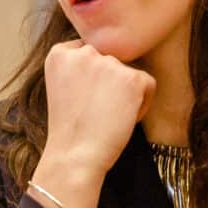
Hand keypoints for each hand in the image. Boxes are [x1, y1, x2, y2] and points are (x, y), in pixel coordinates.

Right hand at [40, 40, 153, 185]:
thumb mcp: (62, 87)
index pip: (88, 53)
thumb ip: (78, 68)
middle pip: (109, 61)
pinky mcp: (131, 78)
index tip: (84, 101)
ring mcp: (108, 63)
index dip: (91, 79)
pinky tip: (122, 119)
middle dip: (108, 84)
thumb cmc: (69, 130)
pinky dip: (142, 104)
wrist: (74, 155)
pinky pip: (147, 84)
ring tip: (108, 117)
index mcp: (60, 54)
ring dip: (124, 93)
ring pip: (128, 72)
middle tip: (96, 112)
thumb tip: (108, 64)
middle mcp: (83, 52)